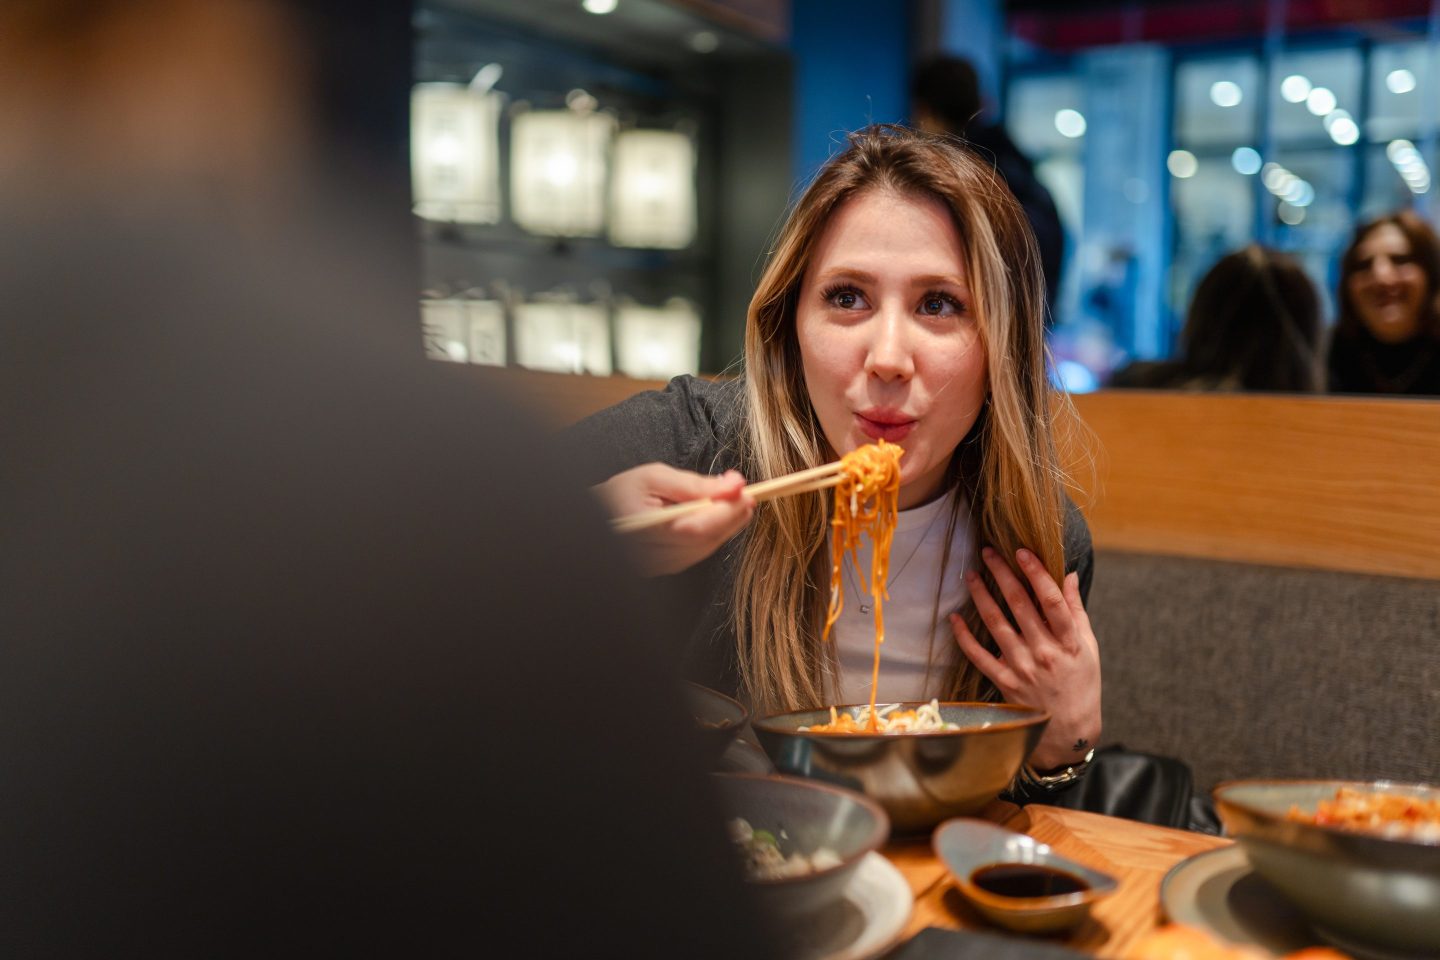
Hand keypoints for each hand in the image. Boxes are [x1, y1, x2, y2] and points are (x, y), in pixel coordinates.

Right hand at [595, 463, 754, 575]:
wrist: (596, 517)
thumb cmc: (621, 494)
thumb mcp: (654, 477)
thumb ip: (694, 484)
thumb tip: (734, 485)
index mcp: (644, 528)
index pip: (696, 527)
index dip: (726, 512)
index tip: (745, 492)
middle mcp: (650, 554)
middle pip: (705, 542)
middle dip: (731, 518)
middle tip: (746, 496)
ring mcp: (656, 566)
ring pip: (704, 550)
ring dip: (725, 528)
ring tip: (735, 504)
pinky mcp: (662, 570)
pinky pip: (695, 555)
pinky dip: (711, 537)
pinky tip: (716, 520)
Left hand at [949, 546, 1100, 769]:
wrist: (1069, 730)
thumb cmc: (1082, 683)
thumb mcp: (1089, 647)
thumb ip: (1076, 610)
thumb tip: (1069, 575)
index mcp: (1069, 642)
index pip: (1051, 600)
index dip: (1036, 574)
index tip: (1021, 552)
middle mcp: (1044, 652)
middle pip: (1019, 605)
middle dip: (1002, 574)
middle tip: (988, 552)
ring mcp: (1022, 667)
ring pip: (996, 624)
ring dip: (981, 597)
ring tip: (971, 575)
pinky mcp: (1004, 681)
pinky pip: (979, 656)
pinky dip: (964, 636)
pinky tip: (954, 618)